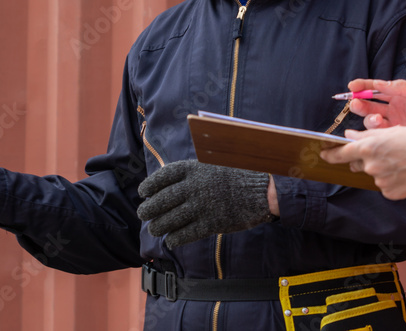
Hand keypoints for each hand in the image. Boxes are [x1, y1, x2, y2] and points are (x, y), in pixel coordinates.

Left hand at [136, 160, 273, 248]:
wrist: (262, 190)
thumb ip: (194, 172)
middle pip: (162, 200)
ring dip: (158, 226)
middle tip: (143, 213)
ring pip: (170, 220)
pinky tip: (170, 240)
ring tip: (154, 229)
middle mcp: (194, 187)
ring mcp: (201, 206)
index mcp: (194, 169)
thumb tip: (172, 182)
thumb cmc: (238, 175)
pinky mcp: (210, 224)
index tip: (143, 192)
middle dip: (149, 209)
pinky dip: (175, 238)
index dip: (150, 185)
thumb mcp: (214, 164)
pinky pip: (185, 234)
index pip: (163, 177)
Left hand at [321, 126, 405, 198]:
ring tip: (403, 161)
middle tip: (384, 153)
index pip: (342, 154)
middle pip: (359, 164)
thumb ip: (368, 135)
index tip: (323, 154)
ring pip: (375, 175)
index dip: (331, 154)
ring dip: (383, 169)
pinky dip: (393, 180)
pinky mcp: (393, 193)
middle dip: (365, 159)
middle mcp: (372, 165)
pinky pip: (386, 186)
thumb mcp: (393, 131)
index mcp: (370, 147)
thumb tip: (350, 135)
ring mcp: (382, 181)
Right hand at [348, 79, 405, 132]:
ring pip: (373, 120)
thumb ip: (404, 88)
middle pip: (371, 104)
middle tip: (356, 104)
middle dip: (360, 103)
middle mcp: (397, 108)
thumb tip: (381, 83)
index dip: (363, 86)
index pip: (377, 88)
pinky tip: (382, 131)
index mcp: (402, 95)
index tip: (352, 87)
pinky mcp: (399, 138)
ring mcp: (397, 124)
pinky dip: (376, 133)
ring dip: (369, 118)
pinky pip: (381, 135)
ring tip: (376, 119)